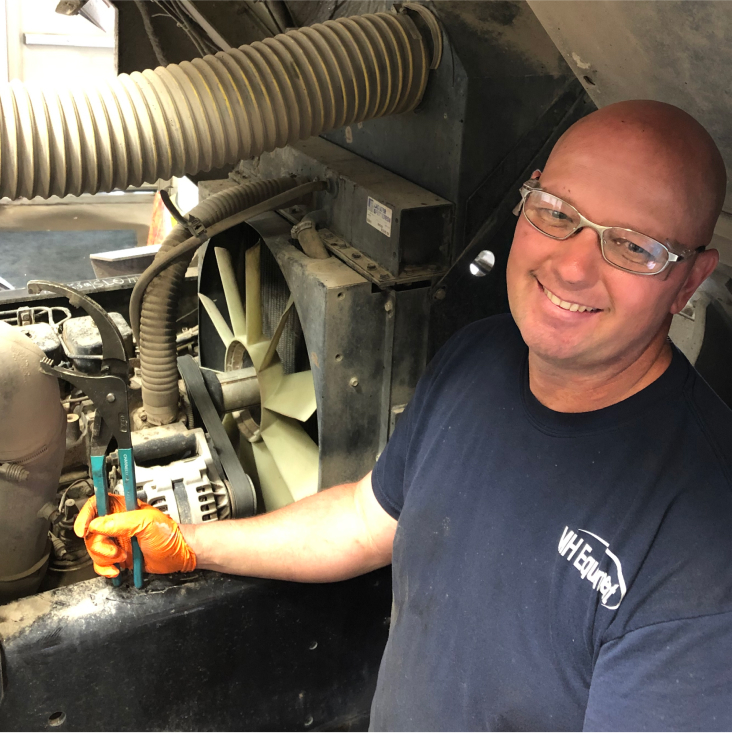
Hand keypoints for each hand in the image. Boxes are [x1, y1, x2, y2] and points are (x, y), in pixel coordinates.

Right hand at [74, 494, 196, 576]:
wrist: (178, 555)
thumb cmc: (169, 535)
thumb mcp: (147, 523)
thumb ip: (122, 522)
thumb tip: (97, 524)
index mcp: (123, 508)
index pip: (96, 504)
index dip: (85, 515)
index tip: (83, 530)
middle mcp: (116, 523)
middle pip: (91, 533)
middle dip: (100, 546)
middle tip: (116, 551)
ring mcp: (115, 540)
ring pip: (93, 550)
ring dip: (106, 558)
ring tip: (123, 558)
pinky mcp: (116, 556)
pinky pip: (100, 564)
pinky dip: (105, 569)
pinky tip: (117, 570)